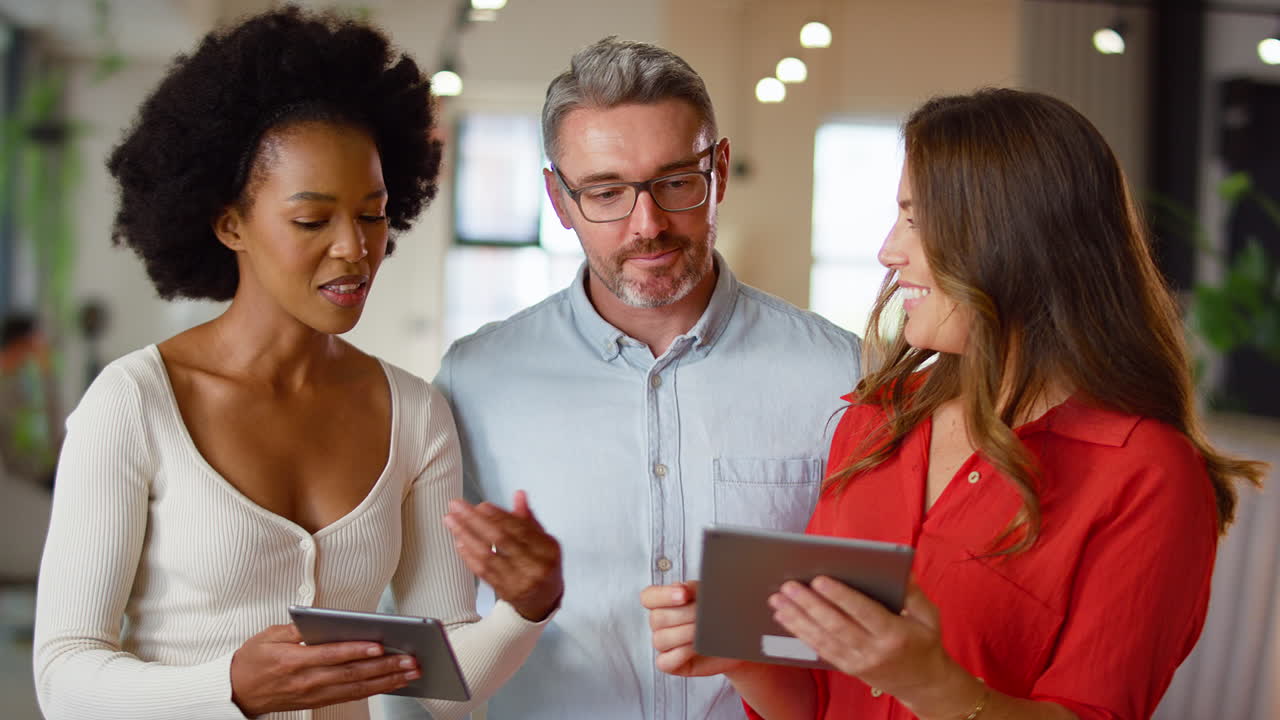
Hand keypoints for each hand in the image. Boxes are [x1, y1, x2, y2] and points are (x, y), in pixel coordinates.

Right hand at [229, 623, 419, 716]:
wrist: (237, 692)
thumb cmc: (253, 660)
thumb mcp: (268, 636)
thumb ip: (298, 627)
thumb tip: (325, 619)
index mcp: (292, 661)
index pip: (331, 655)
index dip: (356, 651)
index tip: (380, 645)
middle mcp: (306, 681)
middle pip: (351, 673)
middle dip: (384, 667)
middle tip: (409, 659)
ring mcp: (313, 694)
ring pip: (356, 688)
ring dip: (386, 680)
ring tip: (410, 672)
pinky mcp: (318, 701)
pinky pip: (351, 696)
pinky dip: (374, 689)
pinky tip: (392, 682)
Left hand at [443, 490, 562, 621]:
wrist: (543, 600)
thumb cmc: (543, 566)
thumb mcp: (543, 541)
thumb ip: (528, 519)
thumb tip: (519, 495)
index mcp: (547, 549)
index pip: (519, 528)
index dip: (498, 515)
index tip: (480, 505)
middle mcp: (534, 565)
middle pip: (500, 539)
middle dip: (475, 520)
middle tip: (457, 506)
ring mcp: (518, 580)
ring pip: (487, 555)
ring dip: (466, 535)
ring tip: (451, 520)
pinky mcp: (504, 591)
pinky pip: (482, 571)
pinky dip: (468, 555)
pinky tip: (459, 541)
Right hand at [641, 581, 744, 676]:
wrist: (735, 642)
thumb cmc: (720, 617)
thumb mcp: (710, 597)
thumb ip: (695, 590)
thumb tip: (687, 589)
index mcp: (664, 603)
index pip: (649, 597)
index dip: (663, 595)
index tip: (684, 594)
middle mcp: (660, 624)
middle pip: (657, 618)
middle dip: (684, 614)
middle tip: (705, 613)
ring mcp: (664, 645)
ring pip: (660, 639)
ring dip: (686, 633)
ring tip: (706, 631)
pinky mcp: (670, 664)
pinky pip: (665, 661)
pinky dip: (682, 653)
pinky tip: (698, 647)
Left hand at [769, 577, 968, 710]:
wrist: (923, 684)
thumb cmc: (924, 642)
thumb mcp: (929, 616)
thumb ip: (913, 592)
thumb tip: (901, 567)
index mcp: (895, 634)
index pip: (863, 612)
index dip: (840, 596)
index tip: (819, 579)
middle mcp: (874, 651)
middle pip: (836, 625)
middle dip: (809, 604)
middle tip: (789, 586)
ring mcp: (859, 662)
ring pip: (823, 639)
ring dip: (797, 619)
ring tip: (778, 600)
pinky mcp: (848, 668)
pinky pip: (821, 650)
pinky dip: (801, 633)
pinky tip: (785, 618)